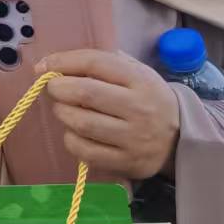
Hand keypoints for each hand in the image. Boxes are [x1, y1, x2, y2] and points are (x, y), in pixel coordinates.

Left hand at [35, 49, 181, 178]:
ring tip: (64, 109)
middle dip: (58, 88)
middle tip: (53, 88)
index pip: (94, 63)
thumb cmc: (147, 98)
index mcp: (141, 80)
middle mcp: (139, 108)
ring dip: (62, 113)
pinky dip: (71, 140)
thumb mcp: (136, 72)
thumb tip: (52, 63)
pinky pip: (85, 151)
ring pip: (81, 123)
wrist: (180, 138)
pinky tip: (74, 132)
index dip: (62, 61)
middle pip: (85, 93)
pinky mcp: (126, 162)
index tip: (43, 66)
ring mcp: (133, 138)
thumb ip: (102, 63)